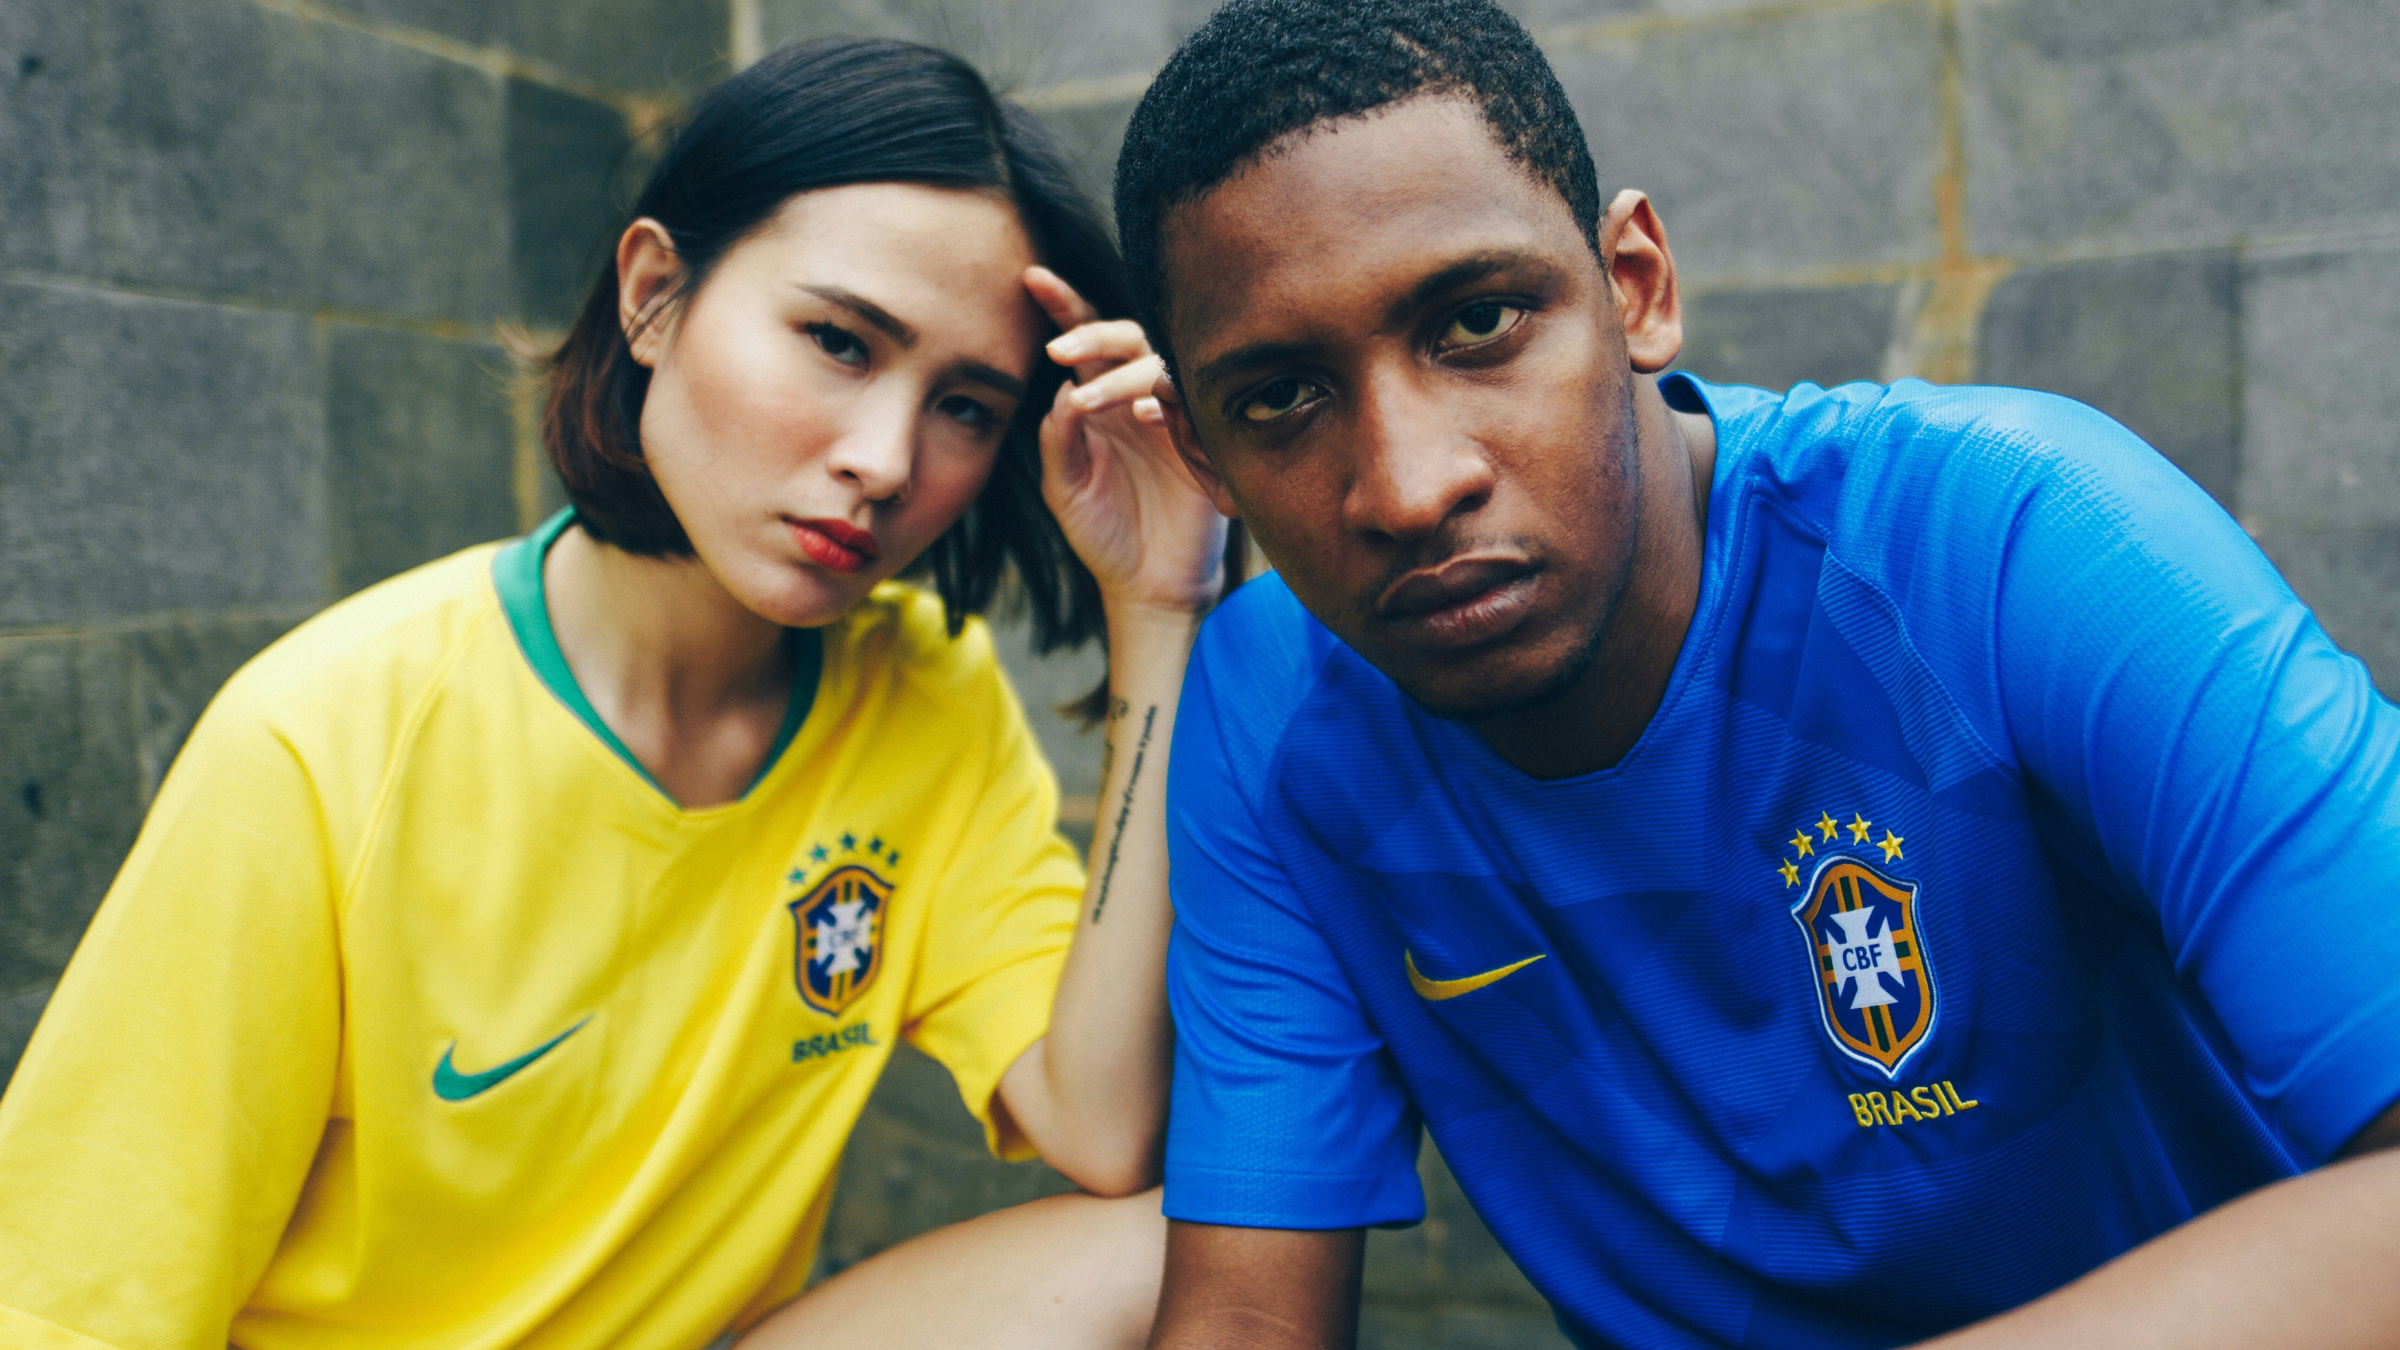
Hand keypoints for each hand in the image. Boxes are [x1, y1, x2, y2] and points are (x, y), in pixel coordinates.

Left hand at [1026, 266, 1227, 617]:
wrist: (1149, 585)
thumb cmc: (1104, 534)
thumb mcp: (1066, 489)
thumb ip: (1059, 440)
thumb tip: (1063, 389)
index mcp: (1099, 401)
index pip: (1082, 341)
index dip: (1063, 306)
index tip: (1032, 279)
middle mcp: (1137, 398)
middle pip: (1125, 337)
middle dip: (1094, 332)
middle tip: (1062, 348)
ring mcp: (1175, 416)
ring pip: (1159, 364)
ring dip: (1124, 374)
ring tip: (1092, 399)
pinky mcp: (1206, 442)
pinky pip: (1194, 403)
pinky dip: (1167, 400)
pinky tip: (1146, 414)